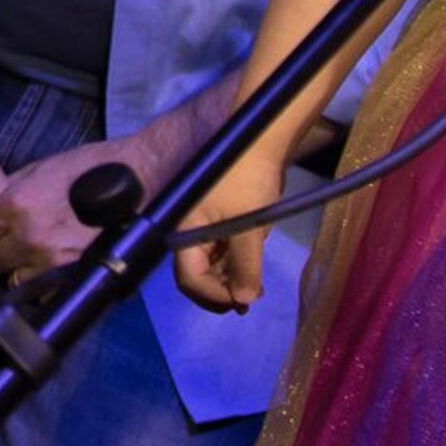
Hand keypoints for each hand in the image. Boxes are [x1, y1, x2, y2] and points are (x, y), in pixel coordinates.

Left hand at [0, 136, 146, 282]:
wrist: (135, 179)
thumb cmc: (88, 168)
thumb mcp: (37, 170)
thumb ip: (6, 193)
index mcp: (16, 205)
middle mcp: (30, 237)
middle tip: (2, 242)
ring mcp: (53, 261)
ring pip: (12, 279)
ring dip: (15, 269)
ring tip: (26, 255)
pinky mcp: (74, 277)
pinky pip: (42, 293)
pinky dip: (40, 283)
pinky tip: (46, 267)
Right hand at [176, 156, 282, 313]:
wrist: (259, 143)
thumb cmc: (247, 182)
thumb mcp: (248, 228)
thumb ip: (245, 266)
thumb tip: (243, 302)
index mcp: (186, 231)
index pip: (189, 278)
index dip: (213, 295)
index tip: (242, 302)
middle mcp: (190, 232)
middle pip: (196, 276)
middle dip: (221, 293)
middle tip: (248, 302)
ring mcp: (205, 227)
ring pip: (211, 267)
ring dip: (231, 282)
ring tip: (256, 290)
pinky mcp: (220, 222)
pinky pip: (223, 253)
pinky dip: (236, 266)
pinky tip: (254, 273)